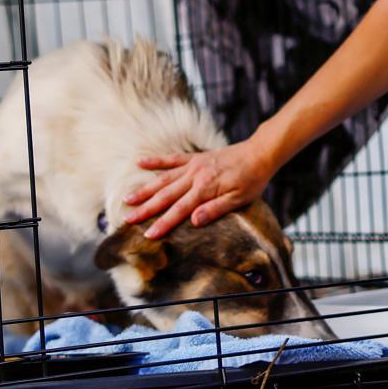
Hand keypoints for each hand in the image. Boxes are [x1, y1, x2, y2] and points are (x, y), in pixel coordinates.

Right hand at [122, 139, 276, 238]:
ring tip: (128, 198)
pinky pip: (172, 159)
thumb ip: (215, 209)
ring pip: (163, 178)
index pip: (179, 210)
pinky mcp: (195, 158)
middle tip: (128, 219)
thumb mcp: (240, 199)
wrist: (259, 154)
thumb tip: (194, 221)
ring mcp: (193, 165)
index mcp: (205, 189)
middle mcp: (195, 176)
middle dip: (146, 208)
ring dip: (145, 189)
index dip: (163, 223)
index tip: (148, 234)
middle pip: (166, 195)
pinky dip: (155, 161)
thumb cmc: (252, 180)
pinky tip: (140, 162)